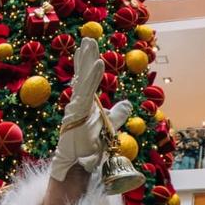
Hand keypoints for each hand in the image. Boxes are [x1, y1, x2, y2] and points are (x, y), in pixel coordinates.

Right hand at [50, 38, 132, 179]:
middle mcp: (79, 104)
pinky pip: (87, 92)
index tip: (88, 49)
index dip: (87, 64)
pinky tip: (97, 63)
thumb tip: (127, 103)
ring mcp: (77, 108)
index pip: (86, 81)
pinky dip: (92, 77)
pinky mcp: (77, 114)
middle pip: (83, 76)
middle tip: (88, 38)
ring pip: (84, 81)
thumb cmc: (89, 148)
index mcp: (85, 105)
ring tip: (91, 44)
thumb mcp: (109, 127)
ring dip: (89, 61)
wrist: (78, 165)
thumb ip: (117, 115)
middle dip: (86, 57)